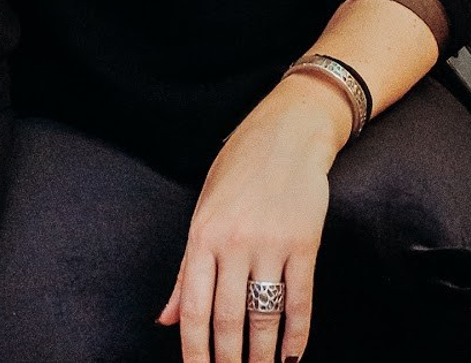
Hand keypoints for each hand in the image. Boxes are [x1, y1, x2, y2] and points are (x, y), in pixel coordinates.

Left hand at [160, 73, 347, 362]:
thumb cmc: (239, 169)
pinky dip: (296, 335)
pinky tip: (292, 357)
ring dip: (262, 356)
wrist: (288, 131)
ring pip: (264, 317)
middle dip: (228, 361)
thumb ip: (187, 269)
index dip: (194, 351)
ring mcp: (271, 243)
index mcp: (202, 234)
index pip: (194, 308)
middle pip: (229, 320)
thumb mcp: (204, 209)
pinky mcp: (304, 243)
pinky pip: (300, 300)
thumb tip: (166, 319)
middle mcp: (234, 242)